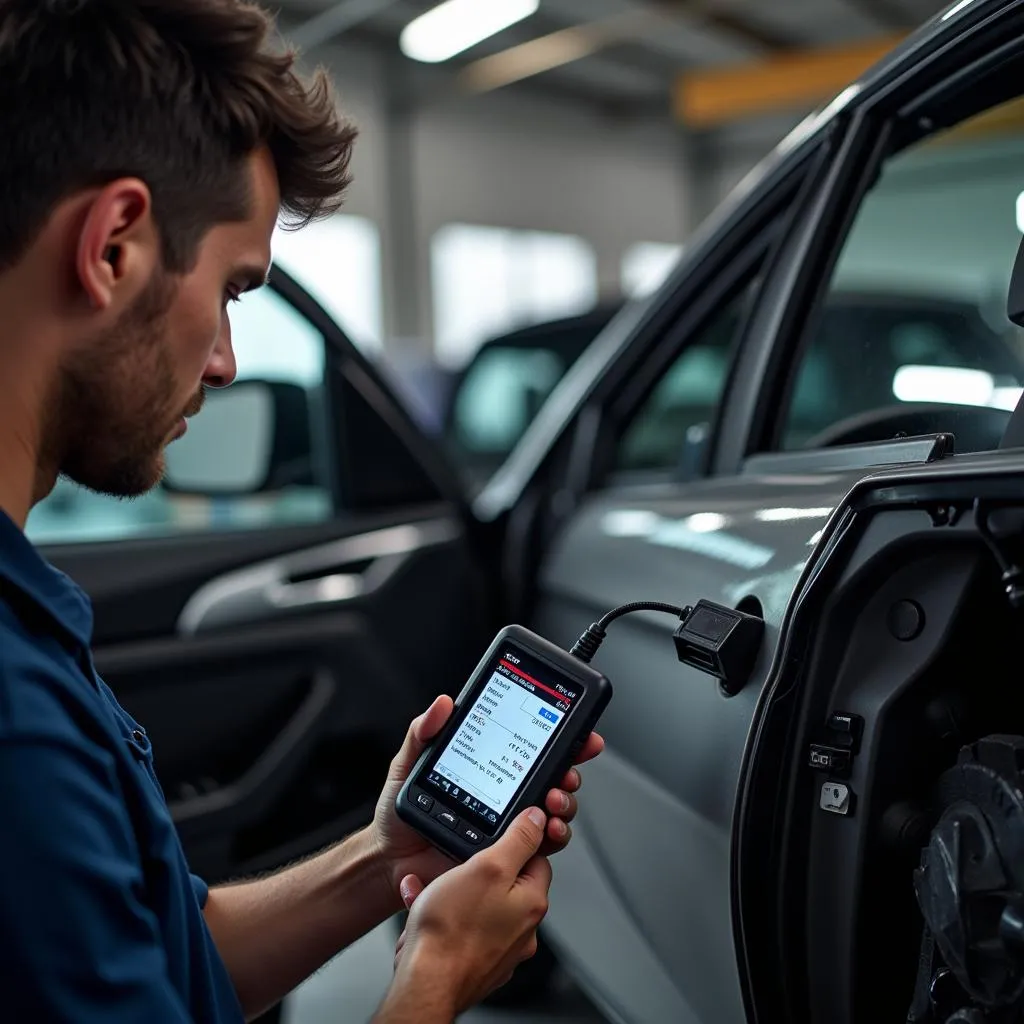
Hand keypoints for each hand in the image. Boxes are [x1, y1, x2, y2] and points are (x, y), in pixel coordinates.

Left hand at [371, 695, 603, 903]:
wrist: (389, 860)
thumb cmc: (399, 815)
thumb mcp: (408, 764)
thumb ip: (423, 732)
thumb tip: (444, 703)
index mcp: (489, 768)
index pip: (532, 749)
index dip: (563, 740)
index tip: (581, 734)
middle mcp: (505, 795)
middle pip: (554, 778)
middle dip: (570, 772)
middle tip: (566, 773)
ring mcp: (509, 826)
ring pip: (554, 812)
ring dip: (565, 804)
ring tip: (553, 802)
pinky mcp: (507, 855)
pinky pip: (541, 847)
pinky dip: (552, 838)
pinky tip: (547, 831)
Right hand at [380, 808, 552, 1019]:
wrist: (424, 983)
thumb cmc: (451, 930)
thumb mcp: (487, 866)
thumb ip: (518, 840)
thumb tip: (538, 820)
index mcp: (532, 903)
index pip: (535, 859)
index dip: (511, 845)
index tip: (488, 844)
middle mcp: (523, 930)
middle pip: (505, 882)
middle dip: (474, 871)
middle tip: (453, 870)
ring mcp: (500, 950)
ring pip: (478, 905)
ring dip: (452, 893)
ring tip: (430, 893)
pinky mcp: (477, 963)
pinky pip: (462, 928)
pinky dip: (444, 918)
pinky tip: (423, 913)